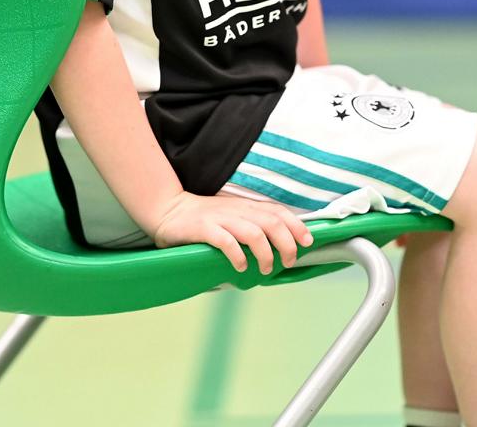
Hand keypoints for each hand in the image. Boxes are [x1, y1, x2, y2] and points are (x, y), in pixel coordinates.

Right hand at [149, 192, 314, 274]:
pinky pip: (226, 241)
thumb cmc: (203, 219)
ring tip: (265, 269)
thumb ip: (250, 229)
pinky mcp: (204, 228)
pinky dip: (238, 255)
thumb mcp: (231, 218)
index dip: (296, 226)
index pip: (278, 212)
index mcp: (245, 207)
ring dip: (265, 253)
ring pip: (254, 232)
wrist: (168, 210)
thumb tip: (275, 253)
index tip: (308, 241)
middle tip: (289, 261)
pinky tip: (240, 267)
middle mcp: (236, 210)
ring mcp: (220, 218)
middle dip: (287, 243)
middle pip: (272, 222)